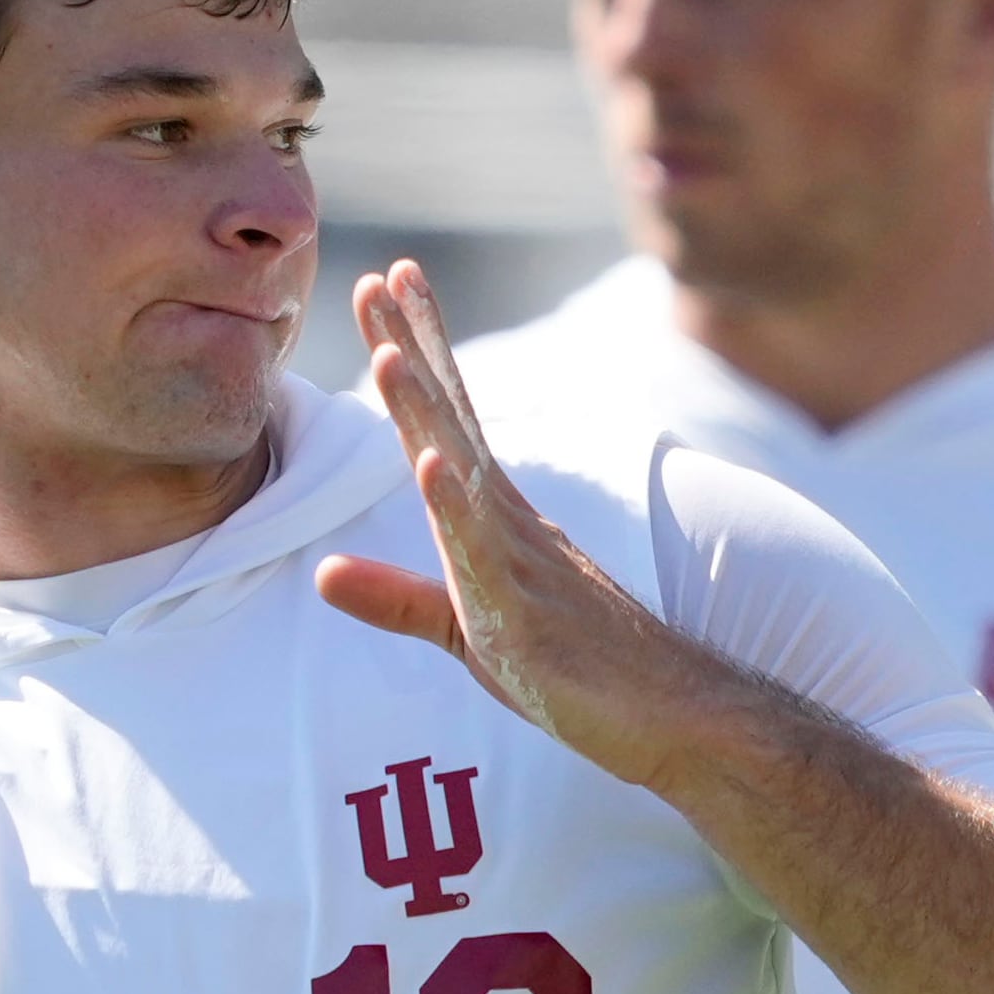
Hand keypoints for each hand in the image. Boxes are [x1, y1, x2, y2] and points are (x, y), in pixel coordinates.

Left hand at [311, 259, 700, 786]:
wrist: (669, 717)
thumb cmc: (574, 671)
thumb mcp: (465, 631)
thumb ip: (395, 600)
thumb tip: (323, 573)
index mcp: (493, 516)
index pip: (447, 418)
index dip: (417, 352)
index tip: (387, 287)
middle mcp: (506, 520)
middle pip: (451, 419)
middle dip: (414, 346)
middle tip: (382, 276)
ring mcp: (518, 559)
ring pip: (464, 470)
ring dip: (426, 410)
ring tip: (389, 351)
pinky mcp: (522, 613)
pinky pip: (484, 553)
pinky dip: (456, 507)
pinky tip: (431, 464)